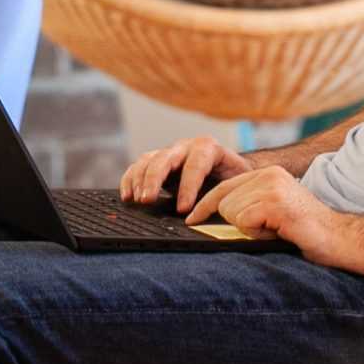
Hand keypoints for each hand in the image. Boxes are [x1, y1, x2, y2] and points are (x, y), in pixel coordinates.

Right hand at [120, 134, 250, 214]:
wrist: (230, 166)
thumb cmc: (233, 178)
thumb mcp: (235, 183)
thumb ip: (225, 194)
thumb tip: (215, 216)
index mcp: (209, 149)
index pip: (195, 165)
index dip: (188, 187)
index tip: (183, 209)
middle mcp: (186, 147)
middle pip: (165, 158)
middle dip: (155, 179)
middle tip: (148, 201)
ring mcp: (170, 152)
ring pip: (149, 160)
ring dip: (140, 180)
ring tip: (137, 200)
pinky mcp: (157, 161)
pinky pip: (139, 166)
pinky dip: (130, 180)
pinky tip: (127, 196)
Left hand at [189, 165, 346, 258]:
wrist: (340, 238)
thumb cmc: (307, 232)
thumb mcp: (273, 212)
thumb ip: (250, 206)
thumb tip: (218, 216)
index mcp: (269, 173)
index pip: (225, 186)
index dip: (206, 204)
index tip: (191, 218)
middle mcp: (270, 174)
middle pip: (224, 201)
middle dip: (236, 223)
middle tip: (267, 229)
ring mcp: (273, 186)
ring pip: (232, 212)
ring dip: (249, 230)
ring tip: (275, 230)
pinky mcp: (275, 202)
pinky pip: (244, 221)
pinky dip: (257, 234)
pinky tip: (278, 232)